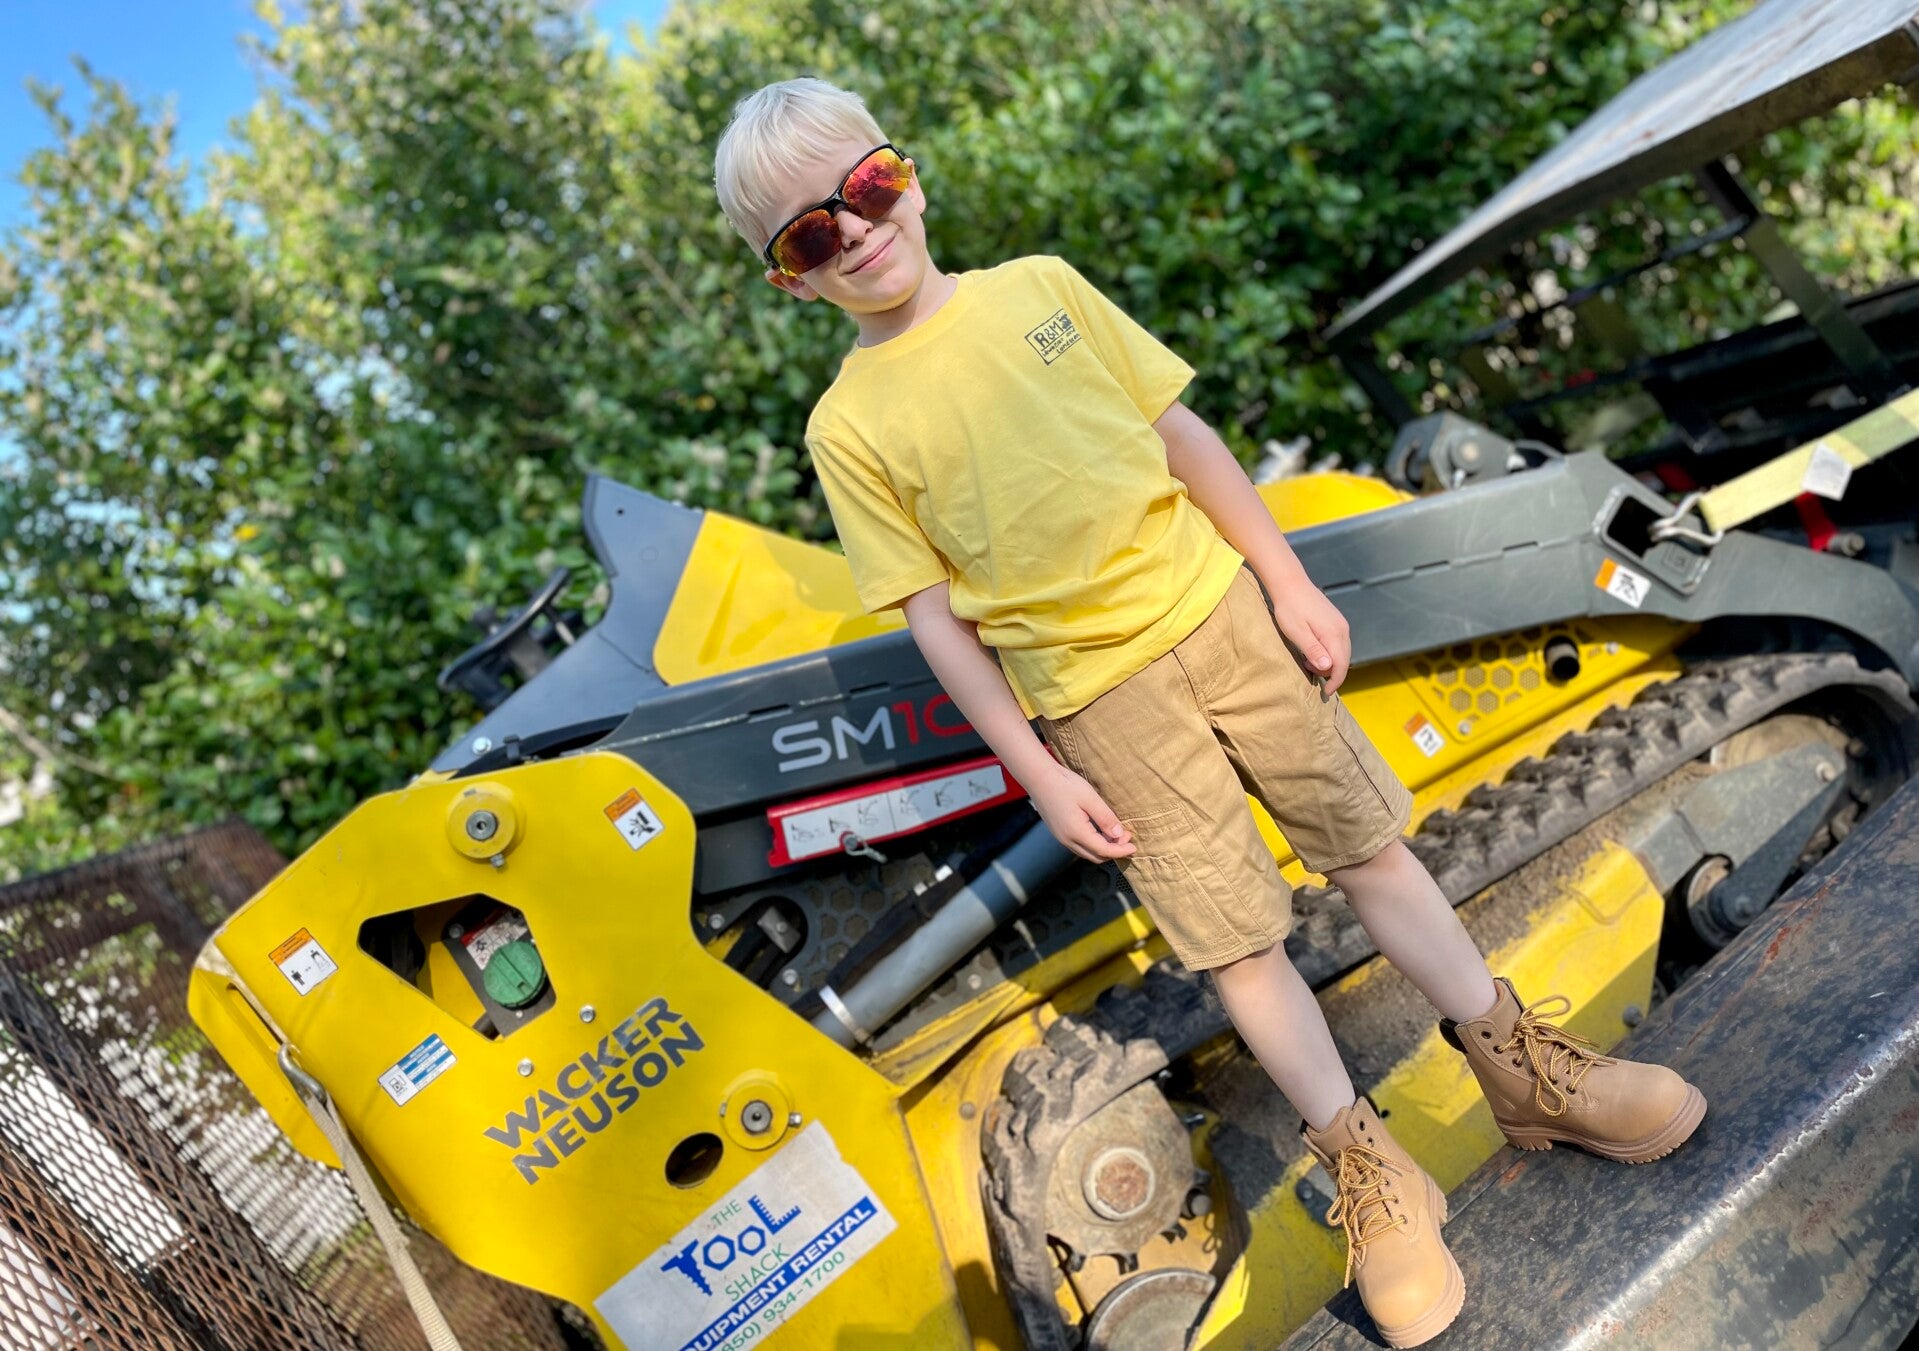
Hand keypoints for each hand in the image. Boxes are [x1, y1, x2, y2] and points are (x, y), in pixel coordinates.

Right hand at [1025, 760, 1136, 861]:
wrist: (1039, 778)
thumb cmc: (1065, 784)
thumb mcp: (1090, 798)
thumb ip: (1105, 818)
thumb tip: (1118, 834)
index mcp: (1076, 832)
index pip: (1103, 850)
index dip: (1121, 851)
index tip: (1134, 847)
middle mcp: (1067, 840)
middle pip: (1095, 856)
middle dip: (1114, 851)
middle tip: (1127, 838)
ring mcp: (1061, 838)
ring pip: (1087, 852)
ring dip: (1104, 848)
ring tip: (1117, 835)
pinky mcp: (1059, 833)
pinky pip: (1080, 846)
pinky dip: (1094, 844)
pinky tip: (1101, 832)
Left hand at [1266, 577, 1351, 691]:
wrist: (1290, 583)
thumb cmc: (1289, 609)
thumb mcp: (1297, 633)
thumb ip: (1314, 650)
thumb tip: (1328, 668)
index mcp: (1334, 634)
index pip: (1341, 665)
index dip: (1335, 682)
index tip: (1325, 693)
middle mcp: (1342, 629)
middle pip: (1344, 660)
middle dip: (1330, 673)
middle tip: (1309, 672)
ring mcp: (1340, 624)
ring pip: (1341, 652)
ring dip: (1328, 663)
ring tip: (1307, 661)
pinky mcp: (1335, 620)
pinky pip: (1337, 643)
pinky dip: (1328, 652)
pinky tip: (1312, 651)